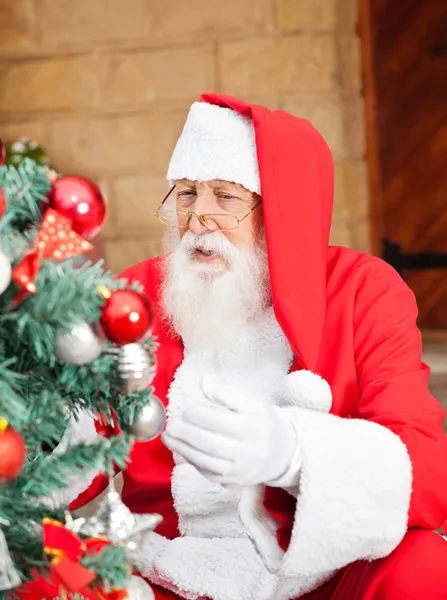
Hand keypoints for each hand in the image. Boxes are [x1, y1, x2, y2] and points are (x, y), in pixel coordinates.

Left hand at [162, 378, 297, 485]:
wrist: (283, 452)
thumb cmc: (263, 422)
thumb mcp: (251, 403)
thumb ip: (225, 394)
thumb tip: (203, 382)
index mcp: (251, 427)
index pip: (218, 421)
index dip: (198, 414)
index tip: (184, 407)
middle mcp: (246, 451)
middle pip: (210, 443)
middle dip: (186, 434)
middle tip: (171, 424)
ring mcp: (239, 470)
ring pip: (206, 462)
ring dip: (183, 449)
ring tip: (168, 438)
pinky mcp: (233, 482)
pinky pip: (208, 474)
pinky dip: (192, 462)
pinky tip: (182, 450)